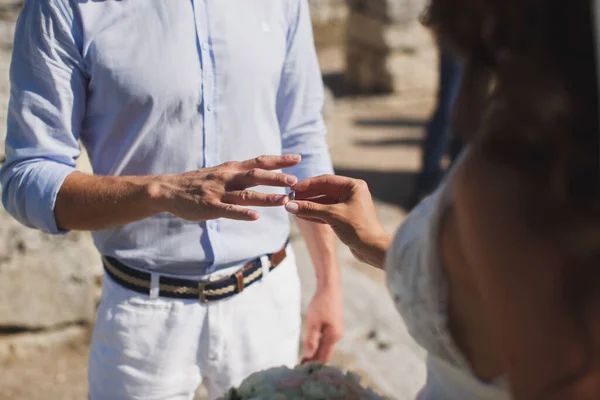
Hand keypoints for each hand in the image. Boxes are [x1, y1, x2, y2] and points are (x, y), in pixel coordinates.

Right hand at [151, 154, 300, 220]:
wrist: (170, 189)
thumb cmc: (199, 182)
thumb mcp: (222, 171)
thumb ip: (242, 172)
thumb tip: (265, 171)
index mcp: (232, 169)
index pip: (259, 162)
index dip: (279, 160)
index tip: (297, 158)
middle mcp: (228, 177)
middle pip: (256, 176)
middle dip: (276, 178)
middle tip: (295, 180)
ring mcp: (219, 193)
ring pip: (246, 194)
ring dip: (266, 197)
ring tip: (283, 200)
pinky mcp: (210, 207)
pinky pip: (228, 210)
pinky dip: (242, 213)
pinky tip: (255, 217)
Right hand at [285, 175, 390, 266]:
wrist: (373, 249)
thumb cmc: (358, 228)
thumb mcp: (332, 215)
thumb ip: (310, 209)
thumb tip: (289, 205)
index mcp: (353, 186)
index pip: (325, 180)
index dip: (307, 184)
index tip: (292, 188)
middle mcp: (351, 193)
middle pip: (324, 190)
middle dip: (307, 196)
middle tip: (290, 198)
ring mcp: (348, 205)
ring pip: (324, 202)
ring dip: (309, 205)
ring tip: (293, 207)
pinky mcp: (345, 217)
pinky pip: (327, 212)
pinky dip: (315, 214)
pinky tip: (301, 215)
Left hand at [302, 285, 343, 362]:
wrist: (330, 287)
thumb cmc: (322, 303)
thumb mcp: (313, 322)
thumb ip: (311, 340)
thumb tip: (308, 356)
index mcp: (333, 336)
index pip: (323, 357)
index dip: (313, 365)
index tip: (301, 371)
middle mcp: (336, 335)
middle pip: (325, 353)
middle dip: (314, 361)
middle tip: (300, 369)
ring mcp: (335, 330)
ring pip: (324, 347)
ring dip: (315, 354)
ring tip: (303, 361)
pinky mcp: (332, 325)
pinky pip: (324, 340)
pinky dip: (317, 345)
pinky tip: (310, 347)